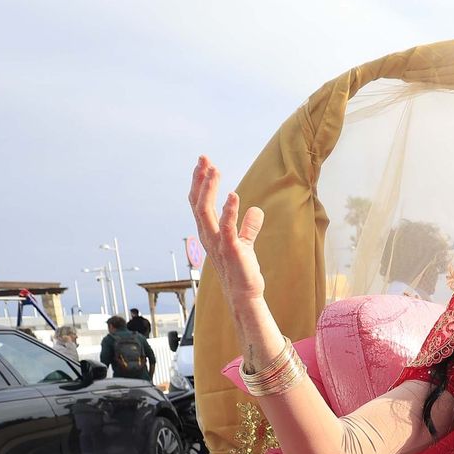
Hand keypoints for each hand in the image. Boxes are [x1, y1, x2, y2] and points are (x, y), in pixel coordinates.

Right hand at [190, 156, 266, 303]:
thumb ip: (248, 227)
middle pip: (197, 202)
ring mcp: (218, 243)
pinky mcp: (231, 251)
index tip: (205, 164)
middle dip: (200, 179)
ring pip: (205, 212)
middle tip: (204, 158)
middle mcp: (209, 236)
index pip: (199, 203)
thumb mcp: (245, 244)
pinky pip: (227, 228)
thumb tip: (256, 210)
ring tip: (214, 169)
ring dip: (209, 189)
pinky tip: (233, 195)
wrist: (245, 295)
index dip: (200, 183)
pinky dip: (229, 211)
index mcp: (210, 233)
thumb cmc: (242, 271)